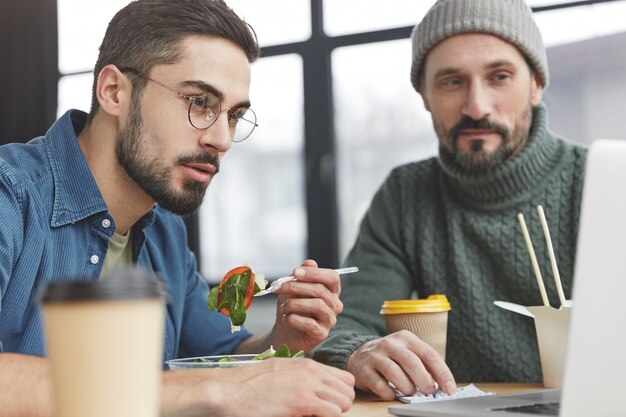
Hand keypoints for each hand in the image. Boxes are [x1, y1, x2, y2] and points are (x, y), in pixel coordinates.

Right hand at [161, 358, 354, 416]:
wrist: (229, 390)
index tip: (330, 404)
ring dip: (335, 412)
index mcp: (307, 365)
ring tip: (318, 416)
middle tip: (325, 414)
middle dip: (341, 405)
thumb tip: (312, 388)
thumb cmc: (248, 384)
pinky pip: (332, 412)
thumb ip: (299, 376)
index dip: (340, 394)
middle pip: (348, 390)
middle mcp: (311, 372)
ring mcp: (308, 385)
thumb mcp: (279, 371)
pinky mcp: (302, 402)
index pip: (344, 378)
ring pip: (344, 402)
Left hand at [269, 259, 342, 352]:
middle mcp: (335, 305)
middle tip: (278, 287)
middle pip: (320, 290)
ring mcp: (330, 320)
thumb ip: (301, 276)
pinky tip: (286, 318)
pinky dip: (293, 319)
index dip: (314, 273)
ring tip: (283, 307)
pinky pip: (309, 323)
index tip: (295, 272)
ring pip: (317, 305)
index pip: (332, 277)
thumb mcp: (293, 288)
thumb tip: (310, 263)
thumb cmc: (291, 308)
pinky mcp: (321, 334)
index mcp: (331, 291)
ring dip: (294, 304)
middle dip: (295, 286)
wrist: (284, 332)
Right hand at [347, 330, 455, 400]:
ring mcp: (376, 356)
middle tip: (429, 392)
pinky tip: (393, 394)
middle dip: (424, 380)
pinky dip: (390, 394)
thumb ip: (425, 366)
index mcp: (406, 338)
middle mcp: (391, 344)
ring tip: (410, 392)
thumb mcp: (408, 353)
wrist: (360, 355)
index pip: (429, 354)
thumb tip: (443, 386)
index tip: (450, 389)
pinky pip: (379, 385)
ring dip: (407, 387)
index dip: (442, 373)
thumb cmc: (391, 357)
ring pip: (395, 373)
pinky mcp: (364, 370)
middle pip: (412, 362)